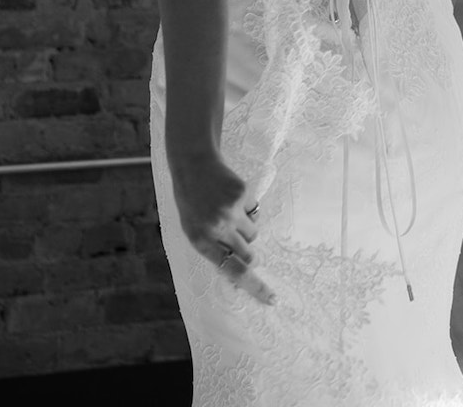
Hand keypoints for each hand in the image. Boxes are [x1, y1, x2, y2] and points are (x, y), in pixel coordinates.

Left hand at [166, 142, 275, 305]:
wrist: (192, 164)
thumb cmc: (191, 202)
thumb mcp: (193, 230)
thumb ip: (213, 250)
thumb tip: (237, 275)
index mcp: (201, 241)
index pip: (233, 271)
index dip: (254, 286)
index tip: (271, 298)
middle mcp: (217, 228)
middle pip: (249, 255)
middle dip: (249, 254)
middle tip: (240, 242)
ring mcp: (231, 210)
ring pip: (253, 233)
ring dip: (246, 228)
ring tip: (228, 212)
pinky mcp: (242, 194)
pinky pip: (255, 212)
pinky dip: (247, 208)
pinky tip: (231, 196)